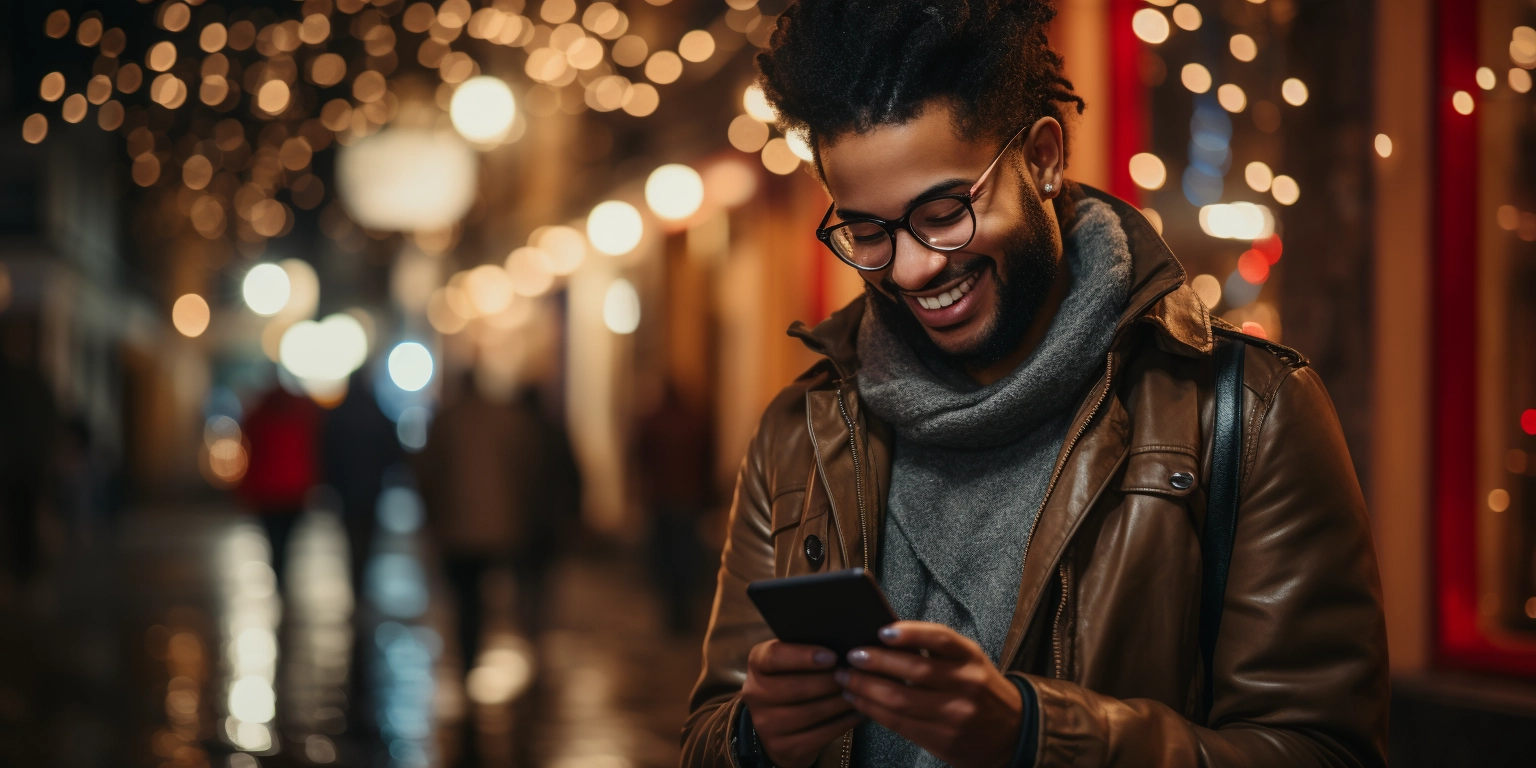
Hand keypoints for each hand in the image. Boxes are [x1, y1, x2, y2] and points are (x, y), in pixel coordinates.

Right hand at [741, 640, 862, 767]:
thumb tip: (844, 645)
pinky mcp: (782, 747)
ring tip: (859, 693)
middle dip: (830, 682)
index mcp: (757, 663)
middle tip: (854, 676)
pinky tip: (857, 713)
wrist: (780, 727)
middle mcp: (755, 693)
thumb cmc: (793, 681)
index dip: (804, 656)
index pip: (774, 656)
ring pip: (810, 712)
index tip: (832, 656)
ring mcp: (766, 724)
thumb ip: (808, 651)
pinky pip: (819, 734)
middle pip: (795, 687)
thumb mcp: (791, 662)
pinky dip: (843, 723)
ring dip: (840, 702)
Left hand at [835, 621, 1023, 767]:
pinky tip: (858, 700)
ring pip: (901, 700)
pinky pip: (899, 723)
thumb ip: (936, 651)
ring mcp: (955, 715)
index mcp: (971, 658)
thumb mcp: (969, 662)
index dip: (910, 633)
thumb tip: (883, 637)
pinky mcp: (942, 740)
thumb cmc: (979, 689)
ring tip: (846, 679)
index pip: (941, 639)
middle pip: (914, 670)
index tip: (881, 631)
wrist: (1011, 733)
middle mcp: (967, 685)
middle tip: (851, 656)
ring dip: (866, 688)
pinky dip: (873, 710)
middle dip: (876, 662)